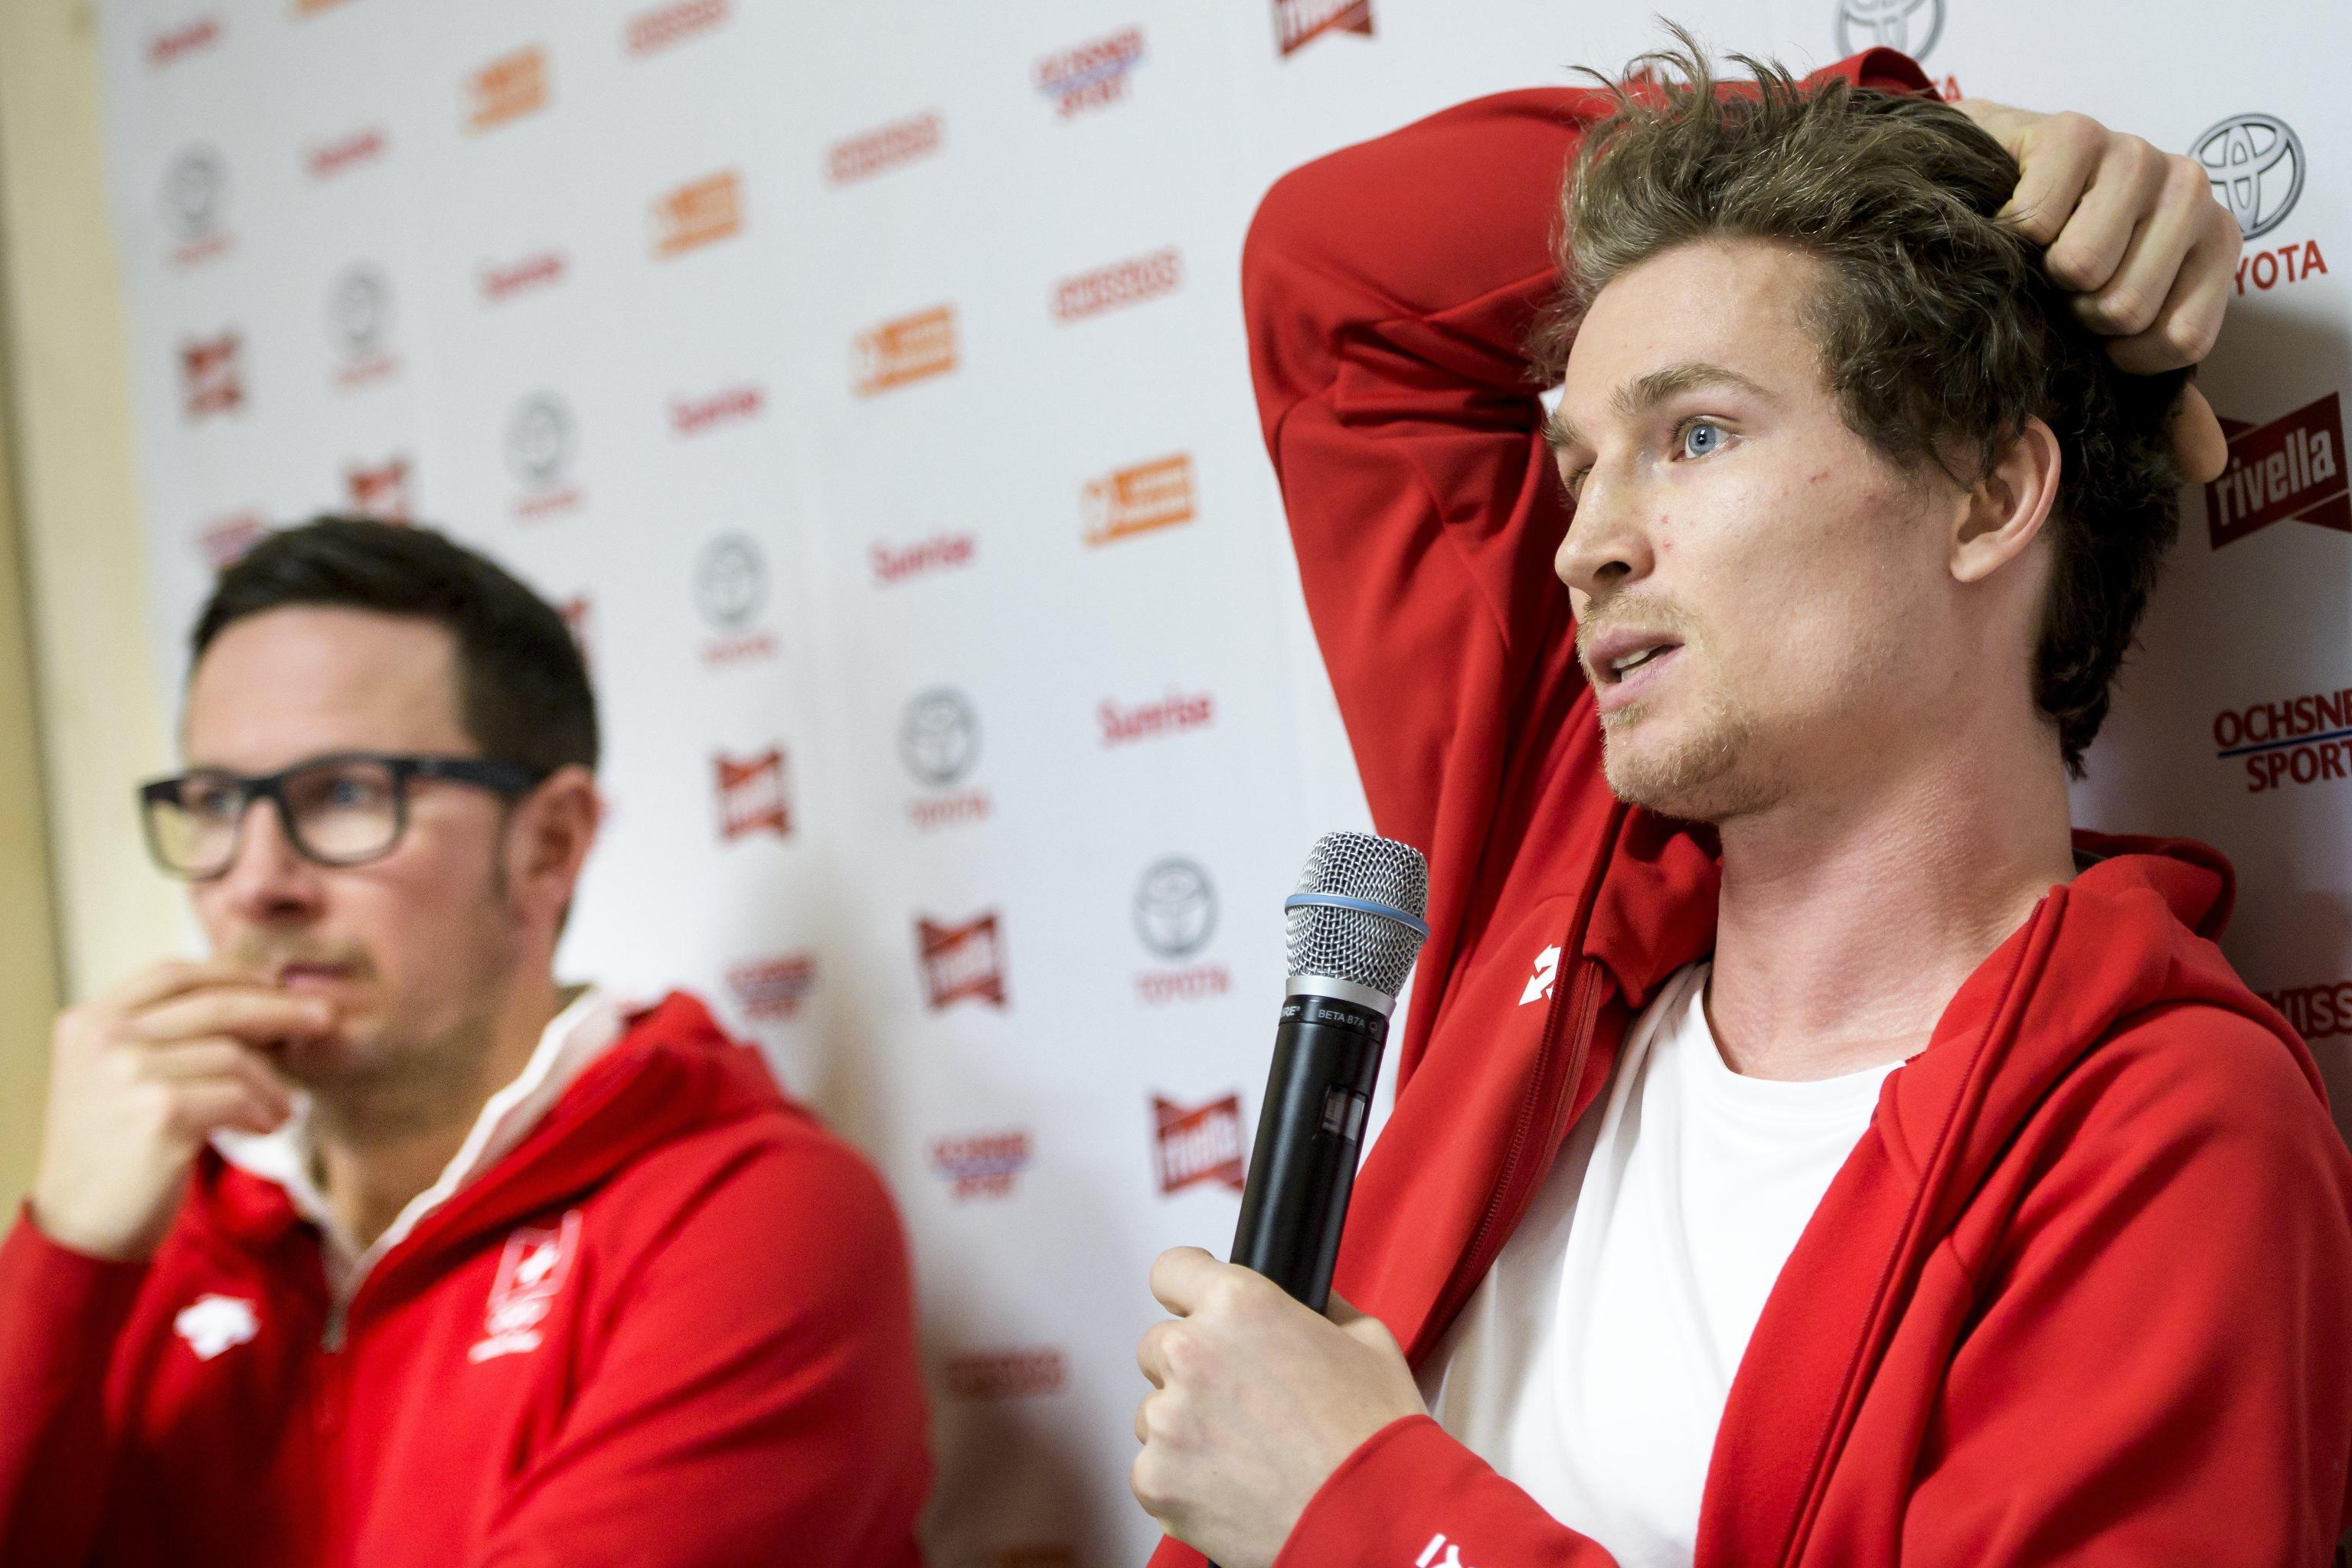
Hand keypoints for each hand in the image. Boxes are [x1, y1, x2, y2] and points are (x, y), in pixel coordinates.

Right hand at [30, 960, 326, 1261]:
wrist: (82, 1224)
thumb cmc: (115, 1149)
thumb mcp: (118, 1075)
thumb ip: (165, 1034)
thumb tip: (260, 995)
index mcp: (90, 1020)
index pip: (174, 975)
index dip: (232, 974)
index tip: (275, 983)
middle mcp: (105, 1039)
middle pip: (215, 1006)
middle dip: (280, 1009)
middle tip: (324, 1018)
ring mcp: (130, 1073)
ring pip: (235, 1056)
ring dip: (271, 1085)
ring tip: (280, 1110)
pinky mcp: (162, 1112)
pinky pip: (239, 1096)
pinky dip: (263, 1112)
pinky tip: (264, 1128)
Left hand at [1131, 1247, 1424, 1567]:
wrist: (1373, 1521)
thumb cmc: (1374, 1436)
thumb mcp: (1366, 1340)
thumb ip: (1317, 1308)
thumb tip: (1299, 1302)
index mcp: (1239, 1305)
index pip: (1172, 1271)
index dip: (1187, 1289)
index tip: (1193, 1305)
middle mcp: (1192, 1353)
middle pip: (1159, 1345)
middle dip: (1191, 1367)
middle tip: (1239, 1400)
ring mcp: (1168, 1419)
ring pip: (1154, 1410)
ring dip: (1185, 1425)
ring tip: (1244, 1453)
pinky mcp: (1156, 1479)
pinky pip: (1153, 1468)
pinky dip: (1182, 1479)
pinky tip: (1232, 1487)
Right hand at [1957, 99, 2240, 481]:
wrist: (1984, 188)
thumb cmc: (2052, 268)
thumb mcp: (2111, 338)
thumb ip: (2163, 397)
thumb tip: (2208, 466)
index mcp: (2213, 243)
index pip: (2180, 340)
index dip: (2121, 357)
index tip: (2093, 335)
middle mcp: (2190, 190)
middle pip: (2128, 306)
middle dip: (2073, 315)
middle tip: (2055, 289)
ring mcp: (2135, 152)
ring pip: (2083, 265)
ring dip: (2038, 276)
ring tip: (2034, 256)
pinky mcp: (2074, 130)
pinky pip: (2037, 219)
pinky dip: (2007, 233)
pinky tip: (2008, 217)